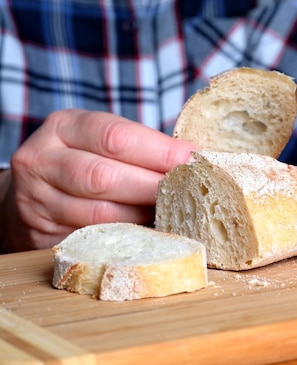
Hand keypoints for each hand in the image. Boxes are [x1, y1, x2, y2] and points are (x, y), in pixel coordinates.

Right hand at [1, 109, 197, 251]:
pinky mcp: (40, 232)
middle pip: (104, 176)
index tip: (193, 160)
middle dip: (153, 186)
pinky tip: (148, 232)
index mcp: (64, 126)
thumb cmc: (85, 159)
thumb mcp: (101, 140)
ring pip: (99, 213)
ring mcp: (36, 199)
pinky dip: (126, 235)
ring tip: (173, 212)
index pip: (116, 136)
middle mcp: (42, 159)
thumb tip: (194, 161)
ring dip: (143, 215)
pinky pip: (92, 238)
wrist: (33, 190)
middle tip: (188, 192)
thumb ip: (141, 147)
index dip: (160, 151)